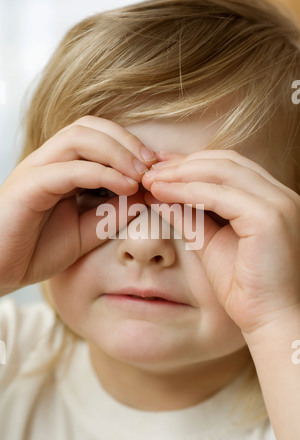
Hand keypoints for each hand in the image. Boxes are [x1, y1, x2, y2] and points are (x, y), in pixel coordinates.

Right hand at [0, 116, 155, 294]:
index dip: (129, 144)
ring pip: (78, 138)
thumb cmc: (37, 250)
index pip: (96, 135)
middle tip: (153, 165)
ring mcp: (36, 170)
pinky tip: (125, 186)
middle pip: (88, 127)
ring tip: (141, 174)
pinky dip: (101, 173)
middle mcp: (47, 161)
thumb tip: (143, 195)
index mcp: (60, 167)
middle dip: (126, 141)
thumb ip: (112, 212)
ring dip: (117, 152)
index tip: (156, 166)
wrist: (0, 271)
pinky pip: (69, 169)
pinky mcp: (28, 186)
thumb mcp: (87, 230)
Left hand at [142, 150, 299, 332]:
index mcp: (270, 199)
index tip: (160, 167)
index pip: (228, 166)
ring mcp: (277, 204)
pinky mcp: (268, 218)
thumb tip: (160, 196)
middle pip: (225, 161)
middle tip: (150, 169)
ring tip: (151, 180)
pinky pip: (219, 195)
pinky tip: (162, 193)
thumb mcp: (211, 243)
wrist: (270, 321)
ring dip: (181, 173)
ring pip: (221, 171)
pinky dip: (187, 191)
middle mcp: (279, 195)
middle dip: (183, 163)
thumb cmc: (245, 288)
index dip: (192, 163)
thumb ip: (190, 216)